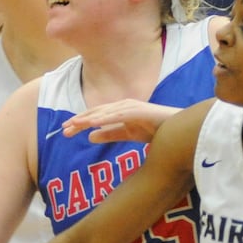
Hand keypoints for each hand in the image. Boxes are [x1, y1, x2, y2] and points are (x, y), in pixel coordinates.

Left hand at [60, 100, 178, 143]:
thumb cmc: (156, 131)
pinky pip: (118, 115)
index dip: (81, 122)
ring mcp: (131, 107)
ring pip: (105, 113)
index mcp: (120, 110)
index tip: (66, 130)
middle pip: (97, 112)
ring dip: (88, 119)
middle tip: (63, 129)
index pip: (96, 116)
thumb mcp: (127, 134)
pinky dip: (105, 118)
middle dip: (79, 120)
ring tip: (74, 126)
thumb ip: (110, 134)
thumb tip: (90, 136)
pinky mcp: (139, 111)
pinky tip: (93, 123)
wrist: (179, 130)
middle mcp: (124, 105)